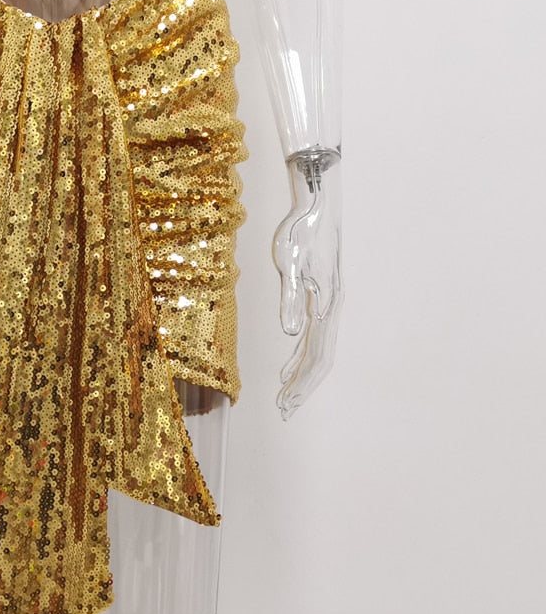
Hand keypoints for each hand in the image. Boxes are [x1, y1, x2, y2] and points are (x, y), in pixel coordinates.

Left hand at [272, 149, 342, 418]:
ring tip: (284, 397)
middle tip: (284, 410)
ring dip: (301, 375)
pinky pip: (312, 335)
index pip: (316, 356)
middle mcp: (331, 308)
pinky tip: (286, 368)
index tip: (286, 402)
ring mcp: (328, 302)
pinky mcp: (320, 295)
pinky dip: (299, 355)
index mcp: (326, 303)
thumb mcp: (290, 263)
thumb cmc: (301, 230)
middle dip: (301, 387)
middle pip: (319, 359)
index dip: (302, 382)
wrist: (316, 203)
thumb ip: (291, 299)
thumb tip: (290, 333)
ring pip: (316, 350)